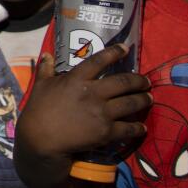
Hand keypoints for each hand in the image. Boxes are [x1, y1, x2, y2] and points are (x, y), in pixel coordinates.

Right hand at [17, 44, 150, 172]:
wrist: (41, 139)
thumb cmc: (38, 110)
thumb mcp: (40, 85)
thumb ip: (45, 69)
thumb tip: (46, 54)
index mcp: (76, 79)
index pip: (99, 60)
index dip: (114, 52)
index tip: (125, 48)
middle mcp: (92, 93)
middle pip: (123, 82)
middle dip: (139, 81)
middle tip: (146, 82)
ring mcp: (101, 113)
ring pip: (131, 103)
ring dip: (143, 100)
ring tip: (149, 98)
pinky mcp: (106, 132)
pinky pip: (129, 128)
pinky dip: (138, 128)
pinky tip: (142, 127)